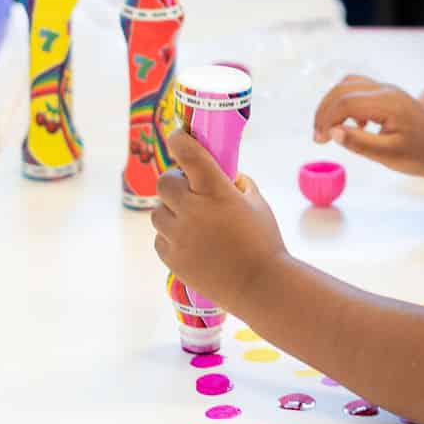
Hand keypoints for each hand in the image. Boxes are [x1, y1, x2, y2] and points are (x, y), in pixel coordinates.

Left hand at [153, 129, 286, 309]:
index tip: (178, 137)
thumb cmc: (265, 242)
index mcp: (215, 191)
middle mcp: (192, 209)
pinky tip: (191, 243)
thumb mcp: (258, 204)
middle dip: (175, 182)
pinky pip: (161, 239)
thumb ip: (239, 185)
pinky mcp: (172, 258)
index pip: (187, 154)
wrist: (259, 286)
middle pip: (164, 183)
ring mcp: (179, 235)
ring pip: (158, 212)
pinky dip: (171, 237)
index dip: (179, 140)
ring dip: (171, 211)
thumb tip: (227, 176)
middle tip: (189, 190)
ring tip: (191, 221)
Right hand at [312, 74, 423, 178]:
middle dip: (325, 109)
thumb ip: (359, 142)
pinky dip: (347, 104)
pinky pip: (361, 91)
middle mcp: (386, 90)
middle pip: (343, 88)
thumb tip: (333, 132)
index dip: (326, 119)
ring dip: (334, 104)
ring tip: (329, 129)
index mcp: (387, 103)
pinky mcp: (390, 97)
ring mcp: (389, 91)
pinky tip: (353, 126)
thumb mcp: (389, 155)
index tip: (319, 140)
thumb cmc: (422, 155)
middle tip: (318, 135)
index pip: (345, 101)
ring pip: (350, 85)